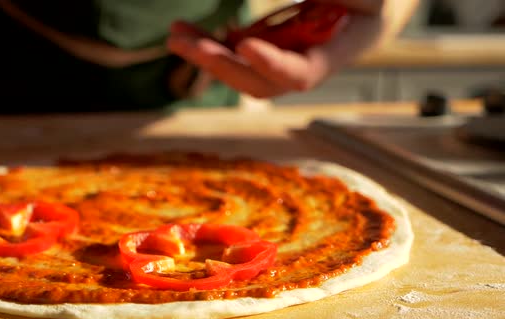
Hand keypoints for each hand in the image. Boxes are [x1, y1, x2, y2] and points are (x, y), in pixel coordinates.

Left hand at [166, 0, 408, 98]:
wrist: (372, 6)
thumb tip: (281, 12)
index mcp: (337, 51)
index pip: (302, 73)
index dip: (273, 64)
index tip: (243, 45)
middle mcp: (307, 64)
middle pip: (260, 82)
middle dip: (221, 65)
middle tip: (184, 43)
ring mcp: (287, 60)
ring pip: (243, 70)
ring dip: (207, 55)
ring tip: (175, 34)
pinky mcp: (272, 49)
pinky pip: (238, 54)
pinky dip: (213, 43)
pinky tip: (188, 32)